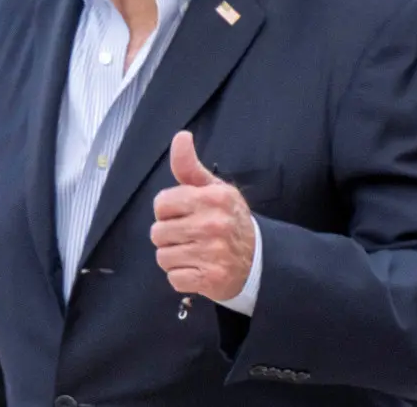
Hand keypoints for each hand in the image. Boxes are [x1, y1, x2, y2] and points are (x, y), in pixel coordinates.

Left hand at [150, 130, 254, 300]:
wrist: (259, 260)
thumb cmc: (229, 219)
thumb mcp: (214, 189)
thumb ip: (190, 166)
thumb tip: (180, 136)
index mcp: (212, 198)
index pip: (161, 203)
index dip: (168, 210)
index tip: (184, 214)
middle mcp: (213, 224)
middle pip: (157, 232)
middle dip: (169, 235)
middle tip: (189, 236)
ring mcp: (212, 254)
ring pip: (163, 256)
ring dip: (174, 257)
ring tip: (194, 252)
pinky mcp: (210, 279)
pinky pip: (173, 278)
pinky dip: (182, 276)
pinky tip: (198, 269)